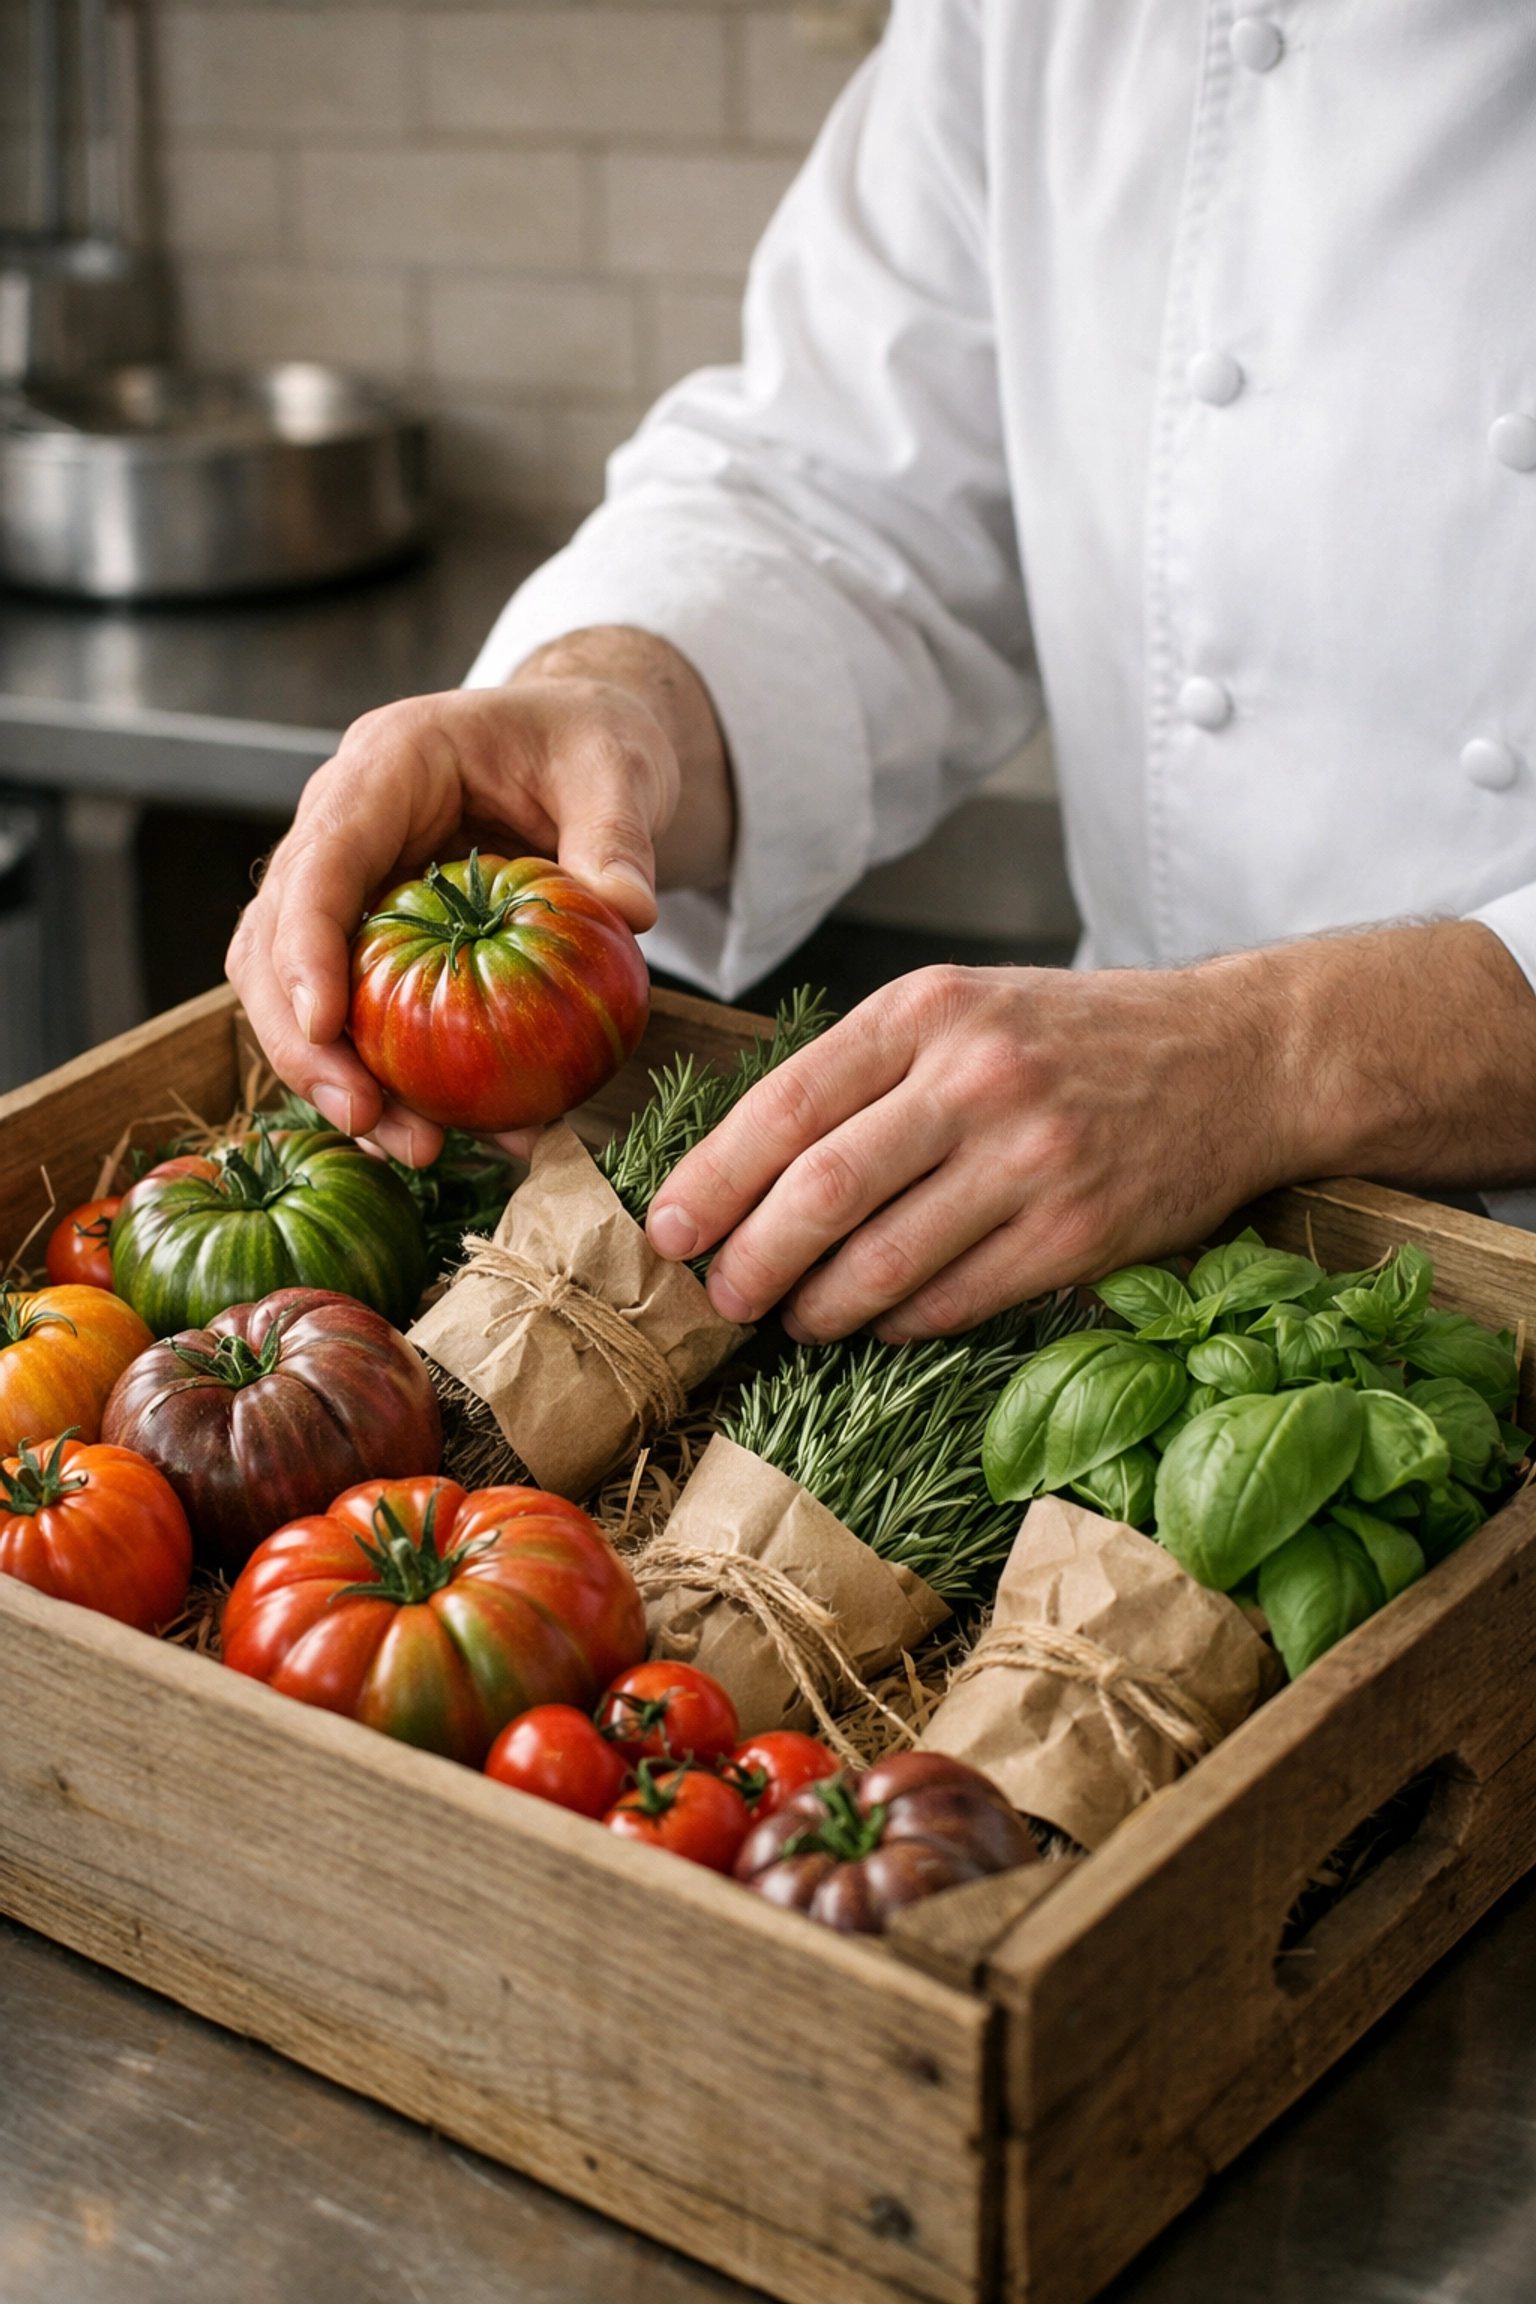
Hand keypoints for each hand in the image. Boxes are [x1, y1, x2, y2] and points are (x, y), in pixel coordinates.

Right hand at [227, 629, 731, 1164]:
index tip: (326, 1027)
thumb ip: (618, 835)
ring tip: (412, 1148)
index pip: (318, 861)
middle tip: (368, 1121)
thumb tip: (629, 912)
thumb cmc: (588, 742)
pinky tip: (440, 1135)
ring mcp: (345, 882)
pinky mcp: (366, 933)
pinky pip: (346, 1011)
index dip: (305, 947)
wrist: (578, 746)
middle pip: (273, 940)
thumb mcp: (617, 769)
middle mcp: (340, 824)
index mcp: (385, 764)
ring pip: (288, 989)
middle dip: (304, 1041)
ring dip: (335, 1076)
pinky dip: (381, 1077)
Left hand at [645, 925, 1535, 1342]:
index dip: (711, 1180)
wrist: (1241, 1057)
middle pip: (818, 1192)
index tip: (667, 1231)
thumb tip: (744, 1165)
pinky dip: (900, 1323)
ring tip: (793, 1319)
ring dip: (817, 1308)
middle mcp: (975, 1077)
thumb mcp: (968, 1009)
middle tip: (719, 1298)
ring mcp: (1032, 1157)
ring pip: (881, 1260)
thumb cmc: (1080, 1038)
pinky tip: (878, 1326)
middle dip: (748, 1261)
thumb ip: (867, 1069)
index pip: (785, 1105)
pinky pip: (955, 1298)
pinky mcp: (1080, 1229)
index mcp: (928, 1010)